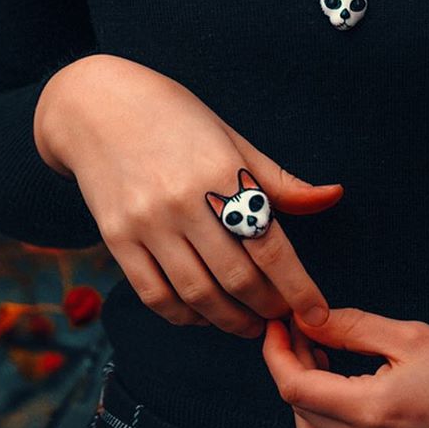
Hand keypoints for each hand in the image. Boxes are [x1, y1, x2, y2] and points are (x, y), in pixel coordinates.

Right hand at [34, 53, 343, 337]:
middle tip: (281, 316)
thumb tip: (332, 196)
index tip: (316, 312)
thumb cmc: (172, 116)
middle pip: (238, 277)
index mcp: (221, 170)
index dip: (298, 287)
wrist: (95, 105)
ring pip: (198, 294)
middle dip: (267, 307)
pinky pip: (155, 294)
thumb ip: (277, 180)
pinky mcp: (116, 238)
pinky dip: (184, 315)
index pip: (270, 244)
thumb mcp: (229, 136)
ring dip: (230, 320)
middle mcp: (183, 199)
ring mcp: (146, 221)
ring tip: (247, 322)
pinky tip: (201, 314)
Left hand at [261, 308, 428, 427]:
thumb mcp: (410, 335)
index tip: (277, 322)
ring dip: (307, 400)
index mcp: (373, 413)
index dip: (276, 352)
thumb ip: (351, 328)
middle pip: (299, 416)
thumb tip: (306, 317)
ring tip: (324, 357)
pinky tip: (343, 388)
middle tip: (303, 330)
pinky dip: (327, 424)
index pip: (294, 388)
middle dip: (292, 370)